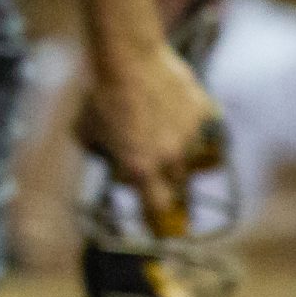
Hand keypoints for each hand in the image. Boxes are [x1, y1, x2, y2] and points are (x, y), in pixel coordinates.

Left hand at [75, 42, 224, 236]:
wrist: (128, 60)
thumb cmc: (100, 98)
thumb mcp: (87, 136)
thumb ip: (103, 155)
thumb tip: (111, 159)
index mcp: (138, 170)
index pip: (156, 211)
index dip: (159, 225)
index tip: (164, 235)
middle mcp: (169, 159)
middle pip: (177, 188)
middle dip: (168, 189)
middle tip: (162, 181)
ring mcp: (191, 136)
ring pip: (195, 162)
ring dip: (184, 161)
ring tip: (169, 146)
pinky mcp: (206, 113)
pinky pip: (208, 134)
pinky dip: (199, 133)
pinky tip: (183, 121)